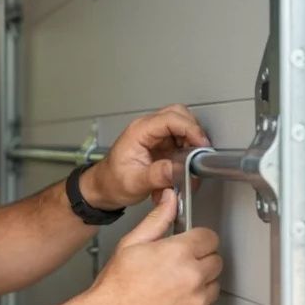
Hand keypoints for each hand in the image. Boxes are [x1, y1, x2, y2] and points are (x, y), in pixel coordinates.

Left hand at [80, 104, 209, 208]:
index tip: (201, 145)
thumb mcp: (134, 183)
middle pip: (179, 115)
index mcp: (139, 132)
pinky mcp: (160, 145)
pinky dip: (186, 153)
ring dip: (191, 144)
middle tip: (198, 153)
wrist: (103, 189)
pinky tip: (181, 168)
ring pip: (182, 127)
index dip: (190, 129)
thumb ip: (157, 175)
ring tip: (189, 164)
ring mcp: (154, 136)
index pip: (171, 118)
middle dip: (193, 132)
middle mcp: (147, 129)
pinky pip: (180, 141)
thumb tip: (179, 169)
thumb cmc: (111, 183)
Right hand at [82, 189, 222, 304]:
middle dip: (200, 260)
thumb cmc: (116, 287)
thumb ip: (157, 219)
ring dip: (200, 284)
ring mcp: (198, 302)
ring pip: (213, 285)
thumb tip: (170, 199)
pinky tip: (173, 304)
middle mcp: (192, 277)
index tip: (188, 245)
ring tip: (172, 287)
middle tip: (175, 268)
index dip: (197, 239)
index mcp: (178, 253)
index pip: (210, 237)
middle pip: (215, 260)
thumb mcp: (131, 244)